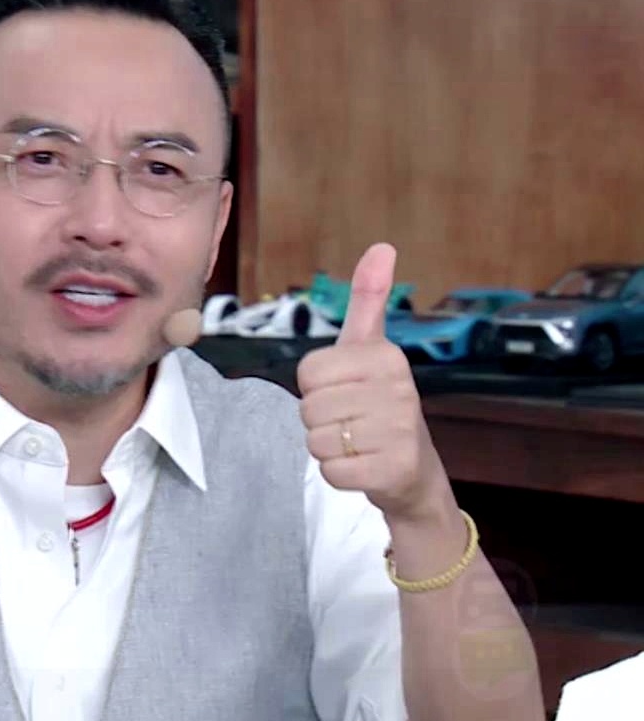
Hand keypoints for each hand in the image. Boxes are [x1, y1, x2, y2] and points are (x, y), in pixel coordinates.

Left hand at [296, 243, 446, 518]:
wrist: (412, 468)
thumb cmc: (380, 403)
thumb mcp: (371, 349)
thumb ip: (368, 300)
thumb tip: (381, 246)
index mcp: (386, 356)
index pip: (308, 373)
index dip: (315, 389)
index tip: (343, 392)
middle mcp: (398, 389)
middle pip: (310, 409)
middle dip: (320, 422)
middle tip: (350, 422)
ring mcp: (398, 431)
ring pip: (317, 442)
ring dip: (328, 448)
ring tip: (356, 443)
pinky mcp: (393, 470)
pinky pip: (332, 472)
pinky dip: (338, 474)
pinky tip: (362, 466)